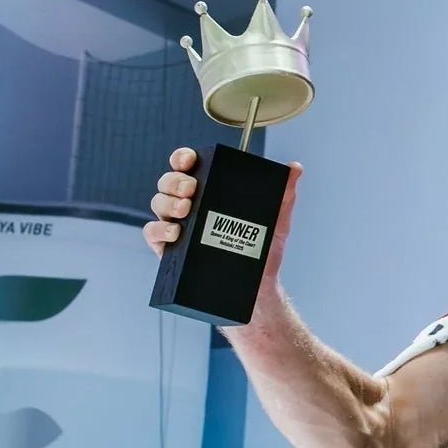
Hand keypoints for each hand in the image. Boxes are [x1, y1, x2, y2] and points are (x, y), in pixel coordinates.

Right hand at [145, 148, 300, 319]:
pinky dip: (159, 229)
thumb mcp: (276, 221)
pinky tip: (175, 232)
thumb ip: (283, 194)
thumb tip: (294, 168)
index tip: (189, 160)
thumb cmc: (262, 252)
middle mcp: (190, 206)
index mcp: (210, 192)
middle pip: (168, 183)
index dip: (183, 158)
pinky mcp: (169, 249)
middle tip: (191, 189)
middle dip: (175, 181)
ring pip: (159, 204)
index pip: (188, 167)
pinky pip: (153, 234)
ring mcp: (178, 226)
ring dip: (168, 202)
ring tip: (186, 209)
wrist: (256, 289)